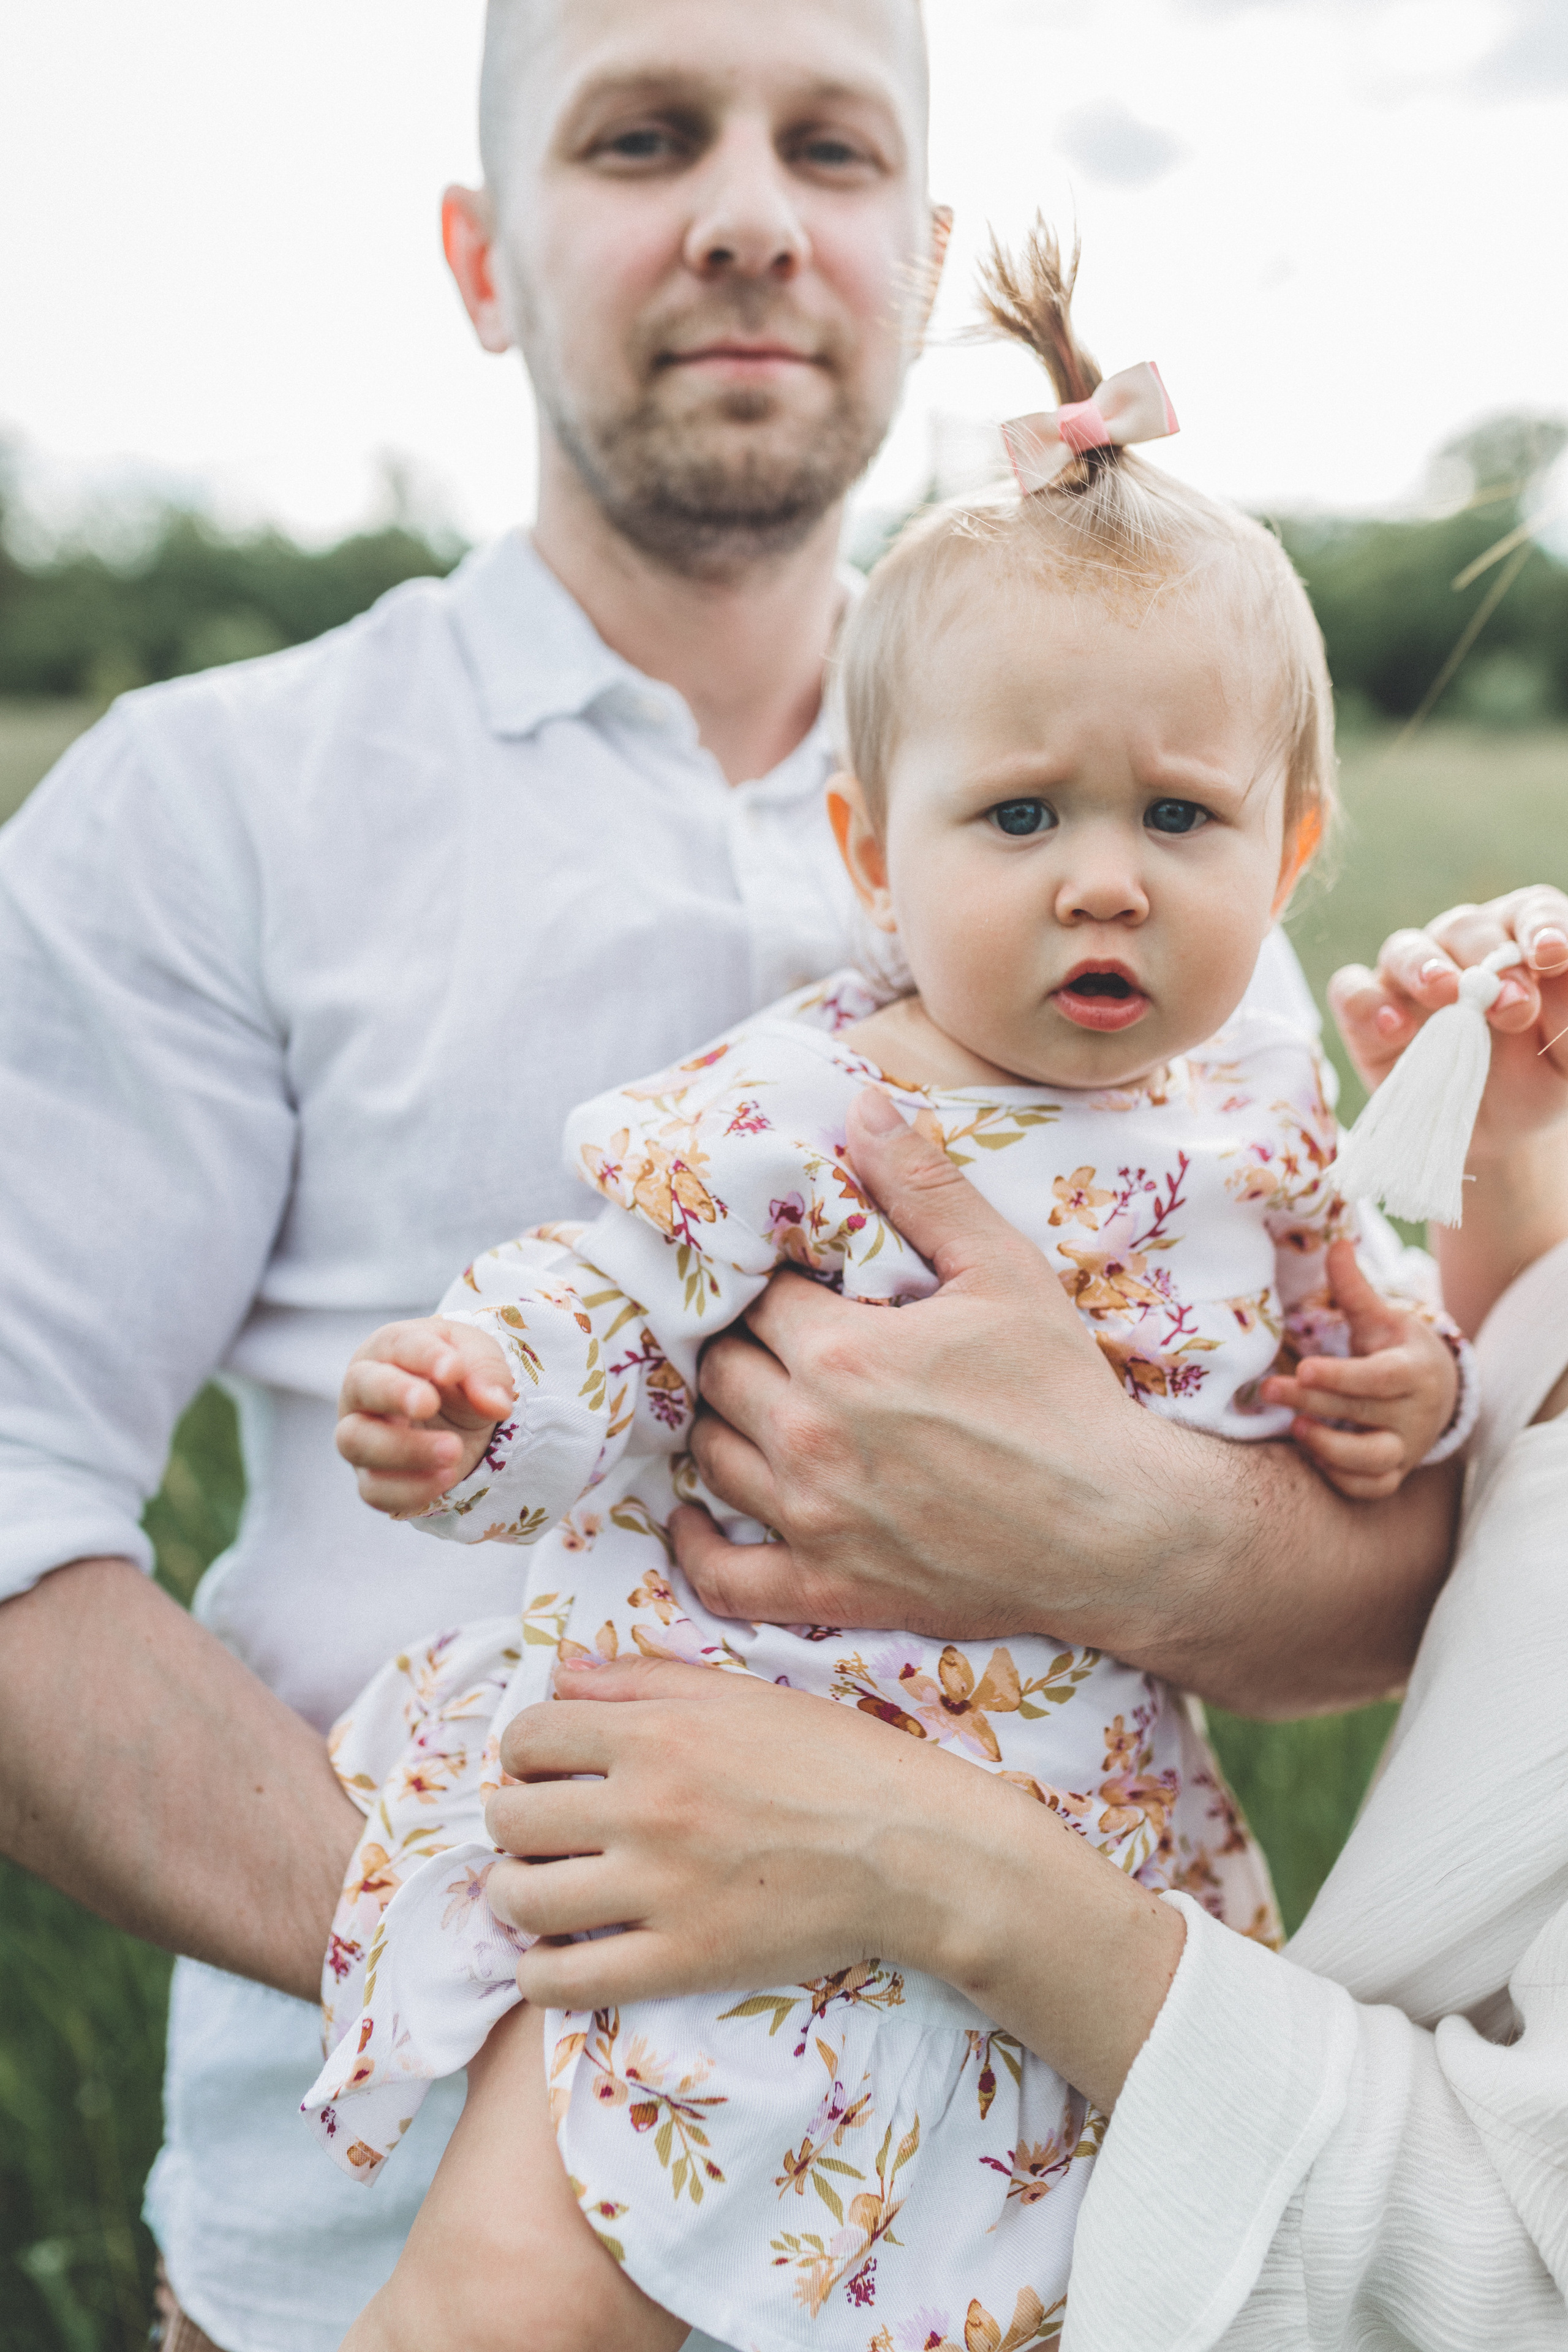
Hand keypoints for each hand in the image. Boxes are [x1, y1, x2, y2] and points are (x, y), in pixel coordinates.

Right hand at [336, 1316, 516, 1515]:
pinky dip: (409, 1489)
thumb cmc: (459, 1377)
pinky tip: (446, 1478)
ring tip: (453, 1450)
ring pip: (355, 1442)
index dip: (423, 1356)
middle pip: (360, 1387)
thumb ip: (487, 1372)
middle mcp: (363, 1391)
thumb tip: (496, 1405)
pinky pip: (373, 1489)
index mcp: (389, 1348)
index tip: (453, 1369)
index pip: (397, 1345)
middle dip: (394, 1394)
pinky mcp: (370, 1477)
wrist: (457, 1418)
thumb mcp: (480, 1358)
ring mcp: (360, 1436)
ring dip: (405, 1449)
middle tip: (430, 1404)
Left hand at [483, 1656, 1185, 2113]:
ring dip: (516, 1894)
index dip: (525, 1753)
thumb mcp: (743, 1693)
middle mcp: (647, 1805)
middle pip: (510, 1816)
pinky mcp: (681, 1960)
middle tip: (547, 1833)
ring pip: (520, 1897)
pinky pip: (561, 1979)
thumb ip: (644, 1678)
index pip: (528, 1736)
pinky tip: (558, 1957)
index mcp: (658, 1732)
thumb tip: (559, 1673)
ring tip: (544, 1891)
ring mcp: (660, 1887)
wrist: (913, 1849)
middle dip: (516, 1822)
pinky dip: (539, 1972)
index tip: (547, 1771)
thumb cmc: (836, 1759)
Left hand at [668, 1088, 1183, 1645]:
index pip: (755, 1299)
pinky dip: (697, 1545)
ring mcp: (811, 1520)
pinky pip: (723, 1575)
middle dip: (741, 1346)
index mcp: (842, 1353)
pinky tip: (698, 1513)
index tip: (797, 1287)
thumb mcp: (1005, 1272)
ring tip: (753, 1403)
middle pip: (719, 1371)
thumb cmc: (1066, 1395)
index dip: (772, 1286)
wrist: (1118, 1529)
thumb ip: (925, 1188)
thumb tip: (861, 1105)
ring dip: (721, 1423)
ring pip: (709, 1456)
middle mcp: (808, 1436)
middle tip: (775, 1341)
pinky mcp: (827, 1589)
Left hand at [1261, 1240, 1456, 1500]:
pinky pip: (1371, 1488)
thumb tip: (1336, 1241)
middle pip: (1366, 1414)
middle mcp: (1416, 1413)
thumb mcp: (1381, 1318)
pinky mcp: (1394, 1472)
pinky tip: (1313, 1455)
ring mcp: (1407, 1447)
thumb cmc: (1396, 1348)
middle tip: (1269, 1389)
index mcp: (1414, 1370)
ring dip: (1332, 1449)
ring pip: (1375, 1462)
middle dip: (1315, 1404)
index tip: (1304, 1369)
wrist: (1436, 1392)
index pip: (1381, 1378)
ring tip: (1295, 1429)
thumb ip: (1354, 1289)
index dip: (1343, 1377)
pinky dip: (1343, 1478)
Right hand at [1329, 885, 1567, 1159]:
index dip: (1540, 926)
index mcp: (1520, 942)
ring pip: (1405, 947)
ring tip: (1446, 993)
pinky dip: (1368, 1003)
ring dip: (1424, 966)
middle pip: (1467, 927)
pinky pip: (1351, 992)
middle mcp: (1462, 950)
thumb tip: (1559, 968)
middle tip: (1514, 1007)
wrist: (1496, 1133)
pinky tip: (1396, 1029)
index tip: (1552, 955)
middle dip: (1490, 962)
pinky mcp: (1367, 1017)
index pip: (1530, 912)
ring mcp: (1409, 980)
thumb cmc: (1541, 1077)